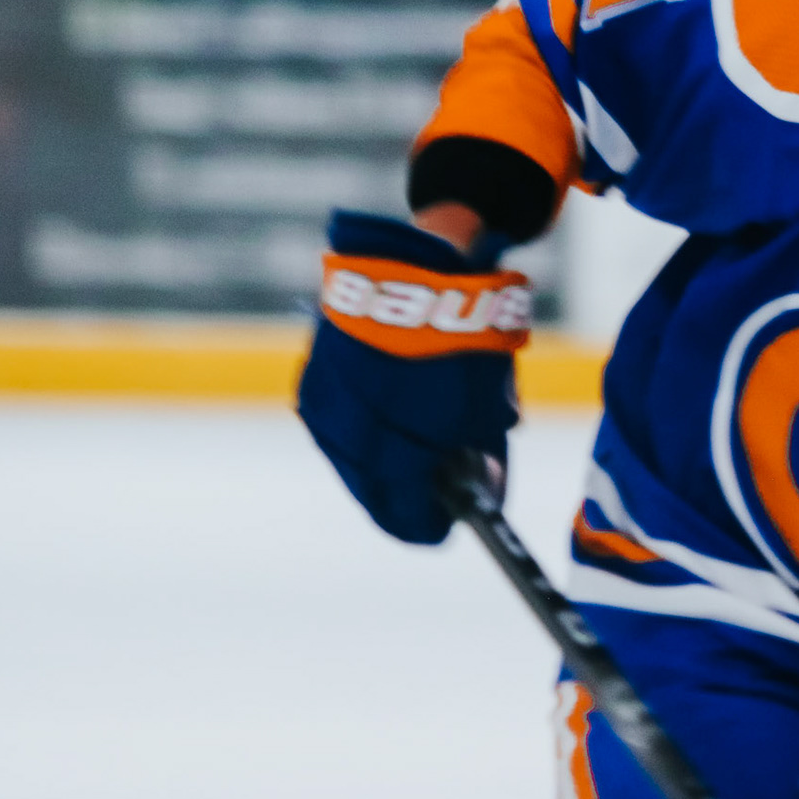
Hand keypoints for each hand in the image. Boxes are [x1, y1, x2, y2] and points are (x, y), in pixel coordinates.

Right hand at [296, 208, 531, 543]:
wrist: (414, 271)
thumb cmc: (460, 344)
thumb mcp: (487, 409)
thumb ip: (482, 459)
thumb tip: (483, 490)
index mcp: (396, 459)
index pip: (408, 520)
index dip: (431, 526)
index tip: (446, 526)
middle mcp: (350, 444)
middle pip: (375, 494)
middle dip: (405, 497)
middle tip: (431, 494)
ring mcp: (325, 413)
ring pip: (351, 460)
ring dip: (379, 463)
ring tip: (411, 447)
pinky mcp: (311, 382)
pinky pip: (336, 424)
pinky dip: (360, 427)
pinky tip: (385, 413)